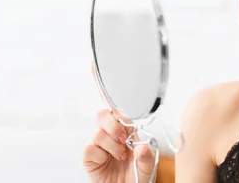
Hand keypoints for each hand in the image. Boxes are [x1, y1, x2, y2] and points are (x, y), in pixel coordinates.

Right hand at [82, 62, 155, 182]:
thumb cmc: (137, 175)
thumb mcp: (149, 164)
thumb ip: (147, 155)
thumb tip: (141, 147)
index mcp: (126, 126)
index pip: (115, 103)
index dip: (104, 84)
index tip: (95, 66)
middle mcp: (111, 131)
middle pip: (104, 113)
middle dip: (115, 125)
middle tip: (124, 140)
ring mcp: (99, 143)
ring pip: (100, 132)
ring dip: (114, 145)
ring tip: (121, 156)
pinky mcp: (90, 156)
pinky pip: (91, 148)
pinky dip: (102, 155)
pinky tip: (108, 161)